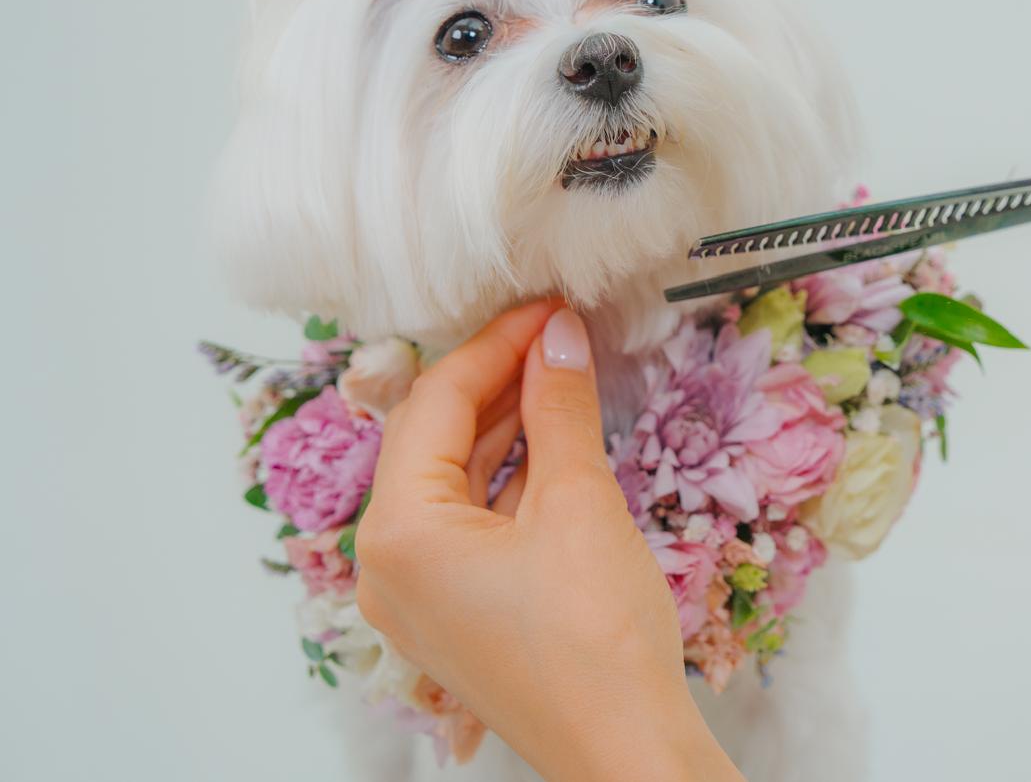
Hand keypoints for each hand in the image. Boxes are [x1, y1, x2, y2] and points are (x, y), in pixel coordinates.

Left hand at [355, 301, 742, 781]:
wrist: (625, 753)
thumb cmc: (596, 638)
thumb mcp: (580, 504)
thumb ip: (561, 409)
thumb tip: (559, 334)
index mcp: (397, 533)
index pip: (436, 404)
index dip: (496, 344)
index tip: (549, 308)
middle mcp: (388, 565)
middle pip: (434, 441)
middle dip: (497, 382)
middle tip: (557, 334)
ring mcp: (418, 597)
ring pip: (453, 483)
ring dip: (505, 427)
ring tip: (561, 376)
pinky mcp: (457, 615)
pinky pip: (469, 525)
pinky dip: (510, 479)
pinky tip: (556, 443)